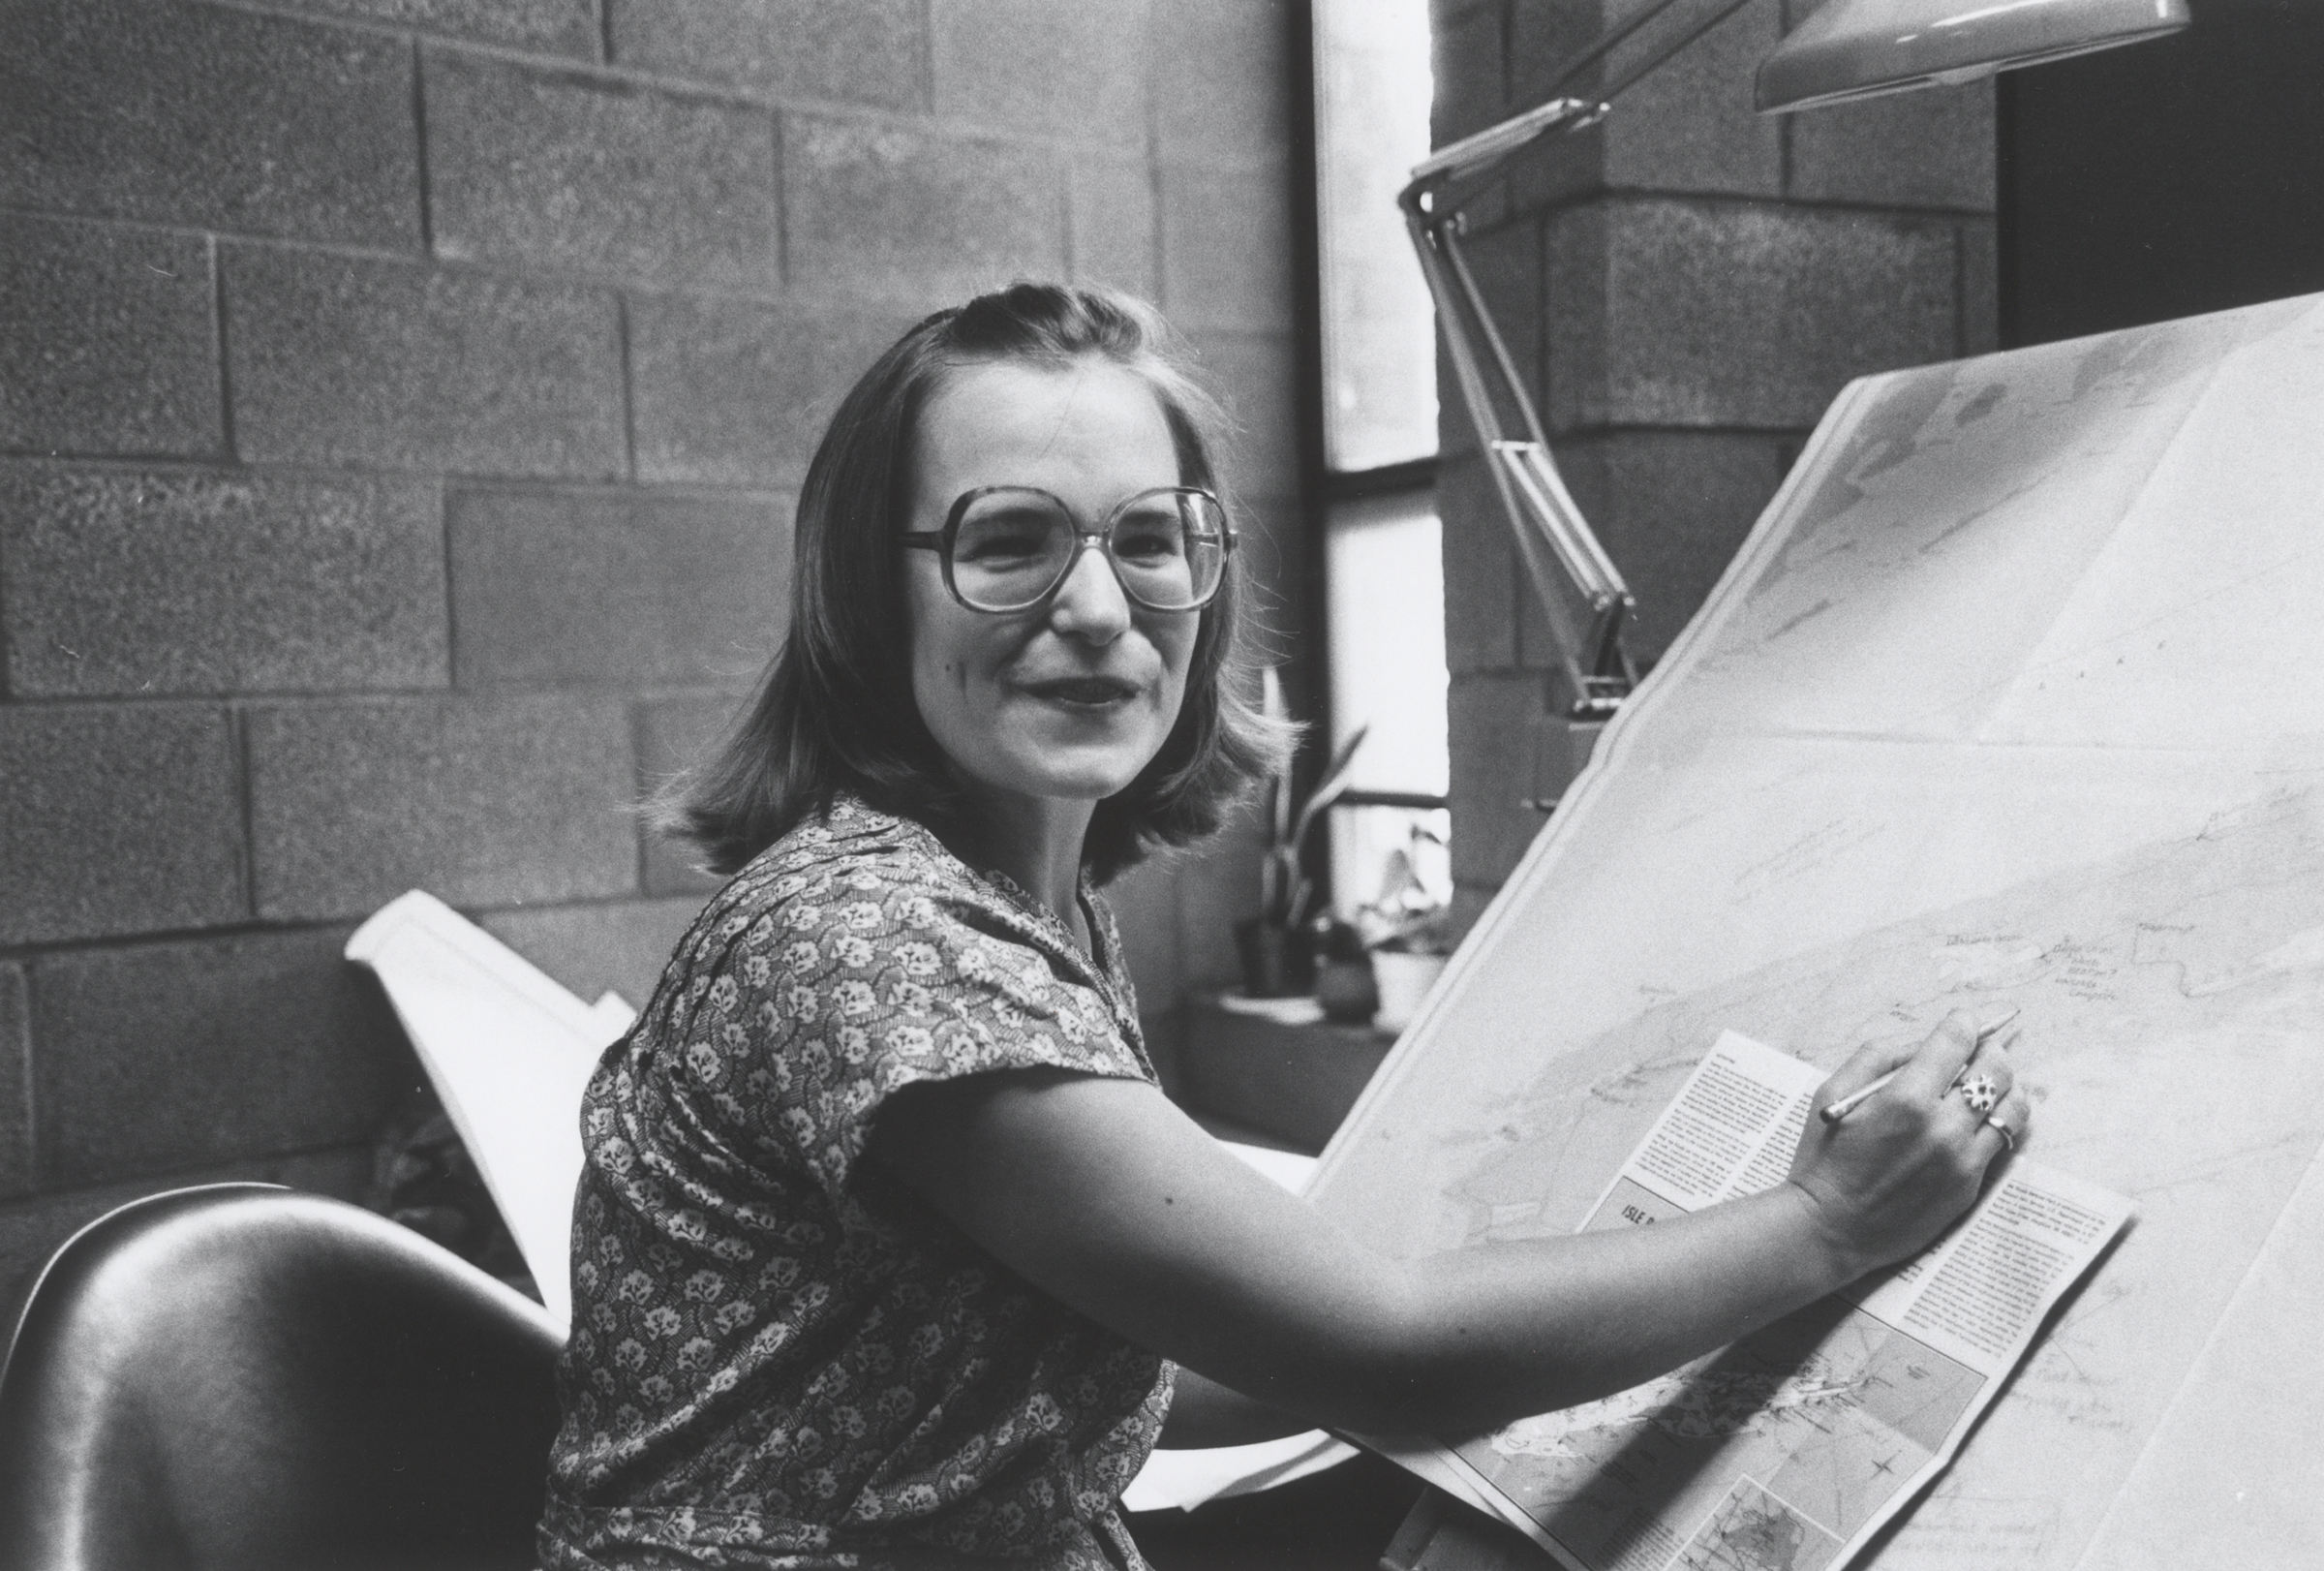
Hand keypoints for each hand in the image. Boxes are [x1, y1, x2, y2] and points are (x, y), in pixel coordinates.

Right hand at [1784, 1011, 2032, 1278]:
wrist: (1829, 1228)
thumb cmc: (1824, 1158)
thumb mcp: (1833, 1092)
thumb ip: (1879, 1056)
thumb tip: (1923, 1043)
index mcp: (1905, 1097)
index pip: (1957, 1041)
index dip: (1964, 1023)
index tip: (1963, 1022)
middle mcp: (1942, 1126)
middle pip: (1996, 1069)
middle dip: (1990, 1050)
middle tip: (1979, 1050)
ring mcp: (1962, 1159)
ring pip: (2013, 1107)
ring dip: (2006, 1086)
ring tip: (1990, 1084)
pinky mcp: (1969, 1185)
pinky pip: (2002, 1142)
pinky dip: (1998, 1122)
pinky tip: (1980, 1118)